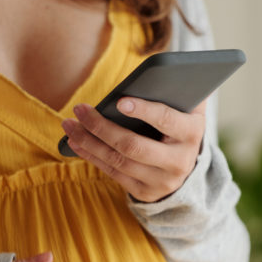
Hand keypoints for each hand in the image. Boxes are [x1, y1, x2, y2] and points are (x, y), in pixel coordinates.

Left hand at [61, 98, 205, 202]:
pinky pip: (113, 173)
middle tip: (79, 109)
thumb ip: (176, 88)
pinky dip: (91, 156)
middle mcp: (180, 162)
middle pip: (134, 146)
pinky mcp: (145, 192)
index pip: (167, 121)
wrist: (185, 164)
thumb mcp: (186, 106)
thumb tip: (153, 70)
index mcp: (192, 133)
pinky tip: (75, 142)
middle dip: (102, 127)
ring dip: (89, 142)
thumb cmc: (179, 123)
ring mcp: (162, 181)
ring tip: (69, 124)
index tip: (119, 101)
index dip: (144, 111)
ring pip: (118, 161)